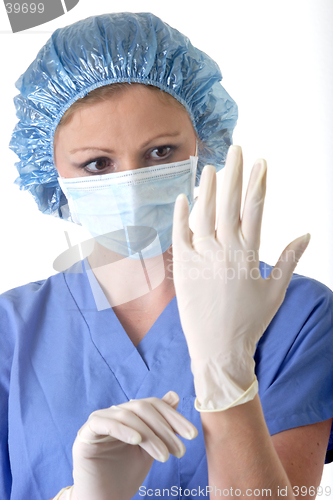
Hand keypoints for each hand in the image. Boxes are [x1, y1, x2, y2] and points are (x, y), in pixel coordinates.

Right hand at [70, 391, 197, 499]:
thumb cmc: (125, 476)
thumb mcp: (150, 448)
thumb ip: (160, 424)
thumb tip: (174, 395)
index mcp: (128, 415)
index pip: (153, 405)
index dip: (173, 417)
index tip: (192, 434)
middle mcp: (113, 414)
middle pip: (142, 408)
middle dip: (165, 428)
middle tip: (180, 450)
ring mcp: (98, 422)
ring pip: (127, 415)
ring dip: (150, 435)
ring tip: (164, 456)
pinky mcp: (85, 434)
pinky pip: (103, 423)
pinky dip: (122, 429)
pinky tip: (137, 440)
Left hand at [172, 145, 309, 410]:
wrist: (218, 350)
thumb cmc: (250, 322)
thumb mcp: (275, 292)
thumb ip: (289, 260)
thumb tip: (306, 235)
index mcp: (249, 255)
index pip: (255, 210)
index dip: (258, 183)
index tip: (261, 162)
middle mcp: (225, 252)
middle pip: (230, 204)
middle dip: (234, 174)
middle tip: (237, 149)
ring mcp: (201, 258)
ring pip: (203, 215)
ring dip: (207, 189)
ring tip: (210, 167)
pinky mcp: (182, 268)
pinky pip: (179, 236)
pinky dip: (180, 217)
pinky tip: (183, 198)